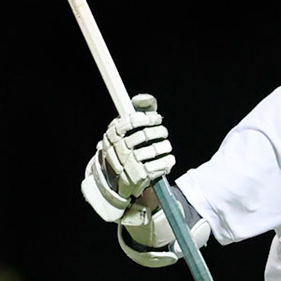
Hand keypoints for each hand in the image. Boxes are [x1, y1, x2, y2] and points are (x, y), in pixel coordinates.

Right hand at [80, 93, 172, 220]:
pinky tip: (168, 160)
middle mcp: (117, 149)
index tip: (156, 118)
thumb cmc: (126, 148)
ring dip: (164, 147)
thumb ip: (139, 111)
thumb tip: (146, 99)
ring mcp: (126, 165)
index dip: (147, 118)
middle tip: (163, 133)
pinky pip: (157, 167)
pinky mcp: (137, 178)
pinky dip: (166, 162)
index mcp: (112, 135)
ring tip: (166, 146)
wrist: (117, 180)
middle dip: (159, 132)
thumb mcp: (127, 130)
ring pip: (153, 150)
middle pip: (144, 135)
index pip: (130, 121)